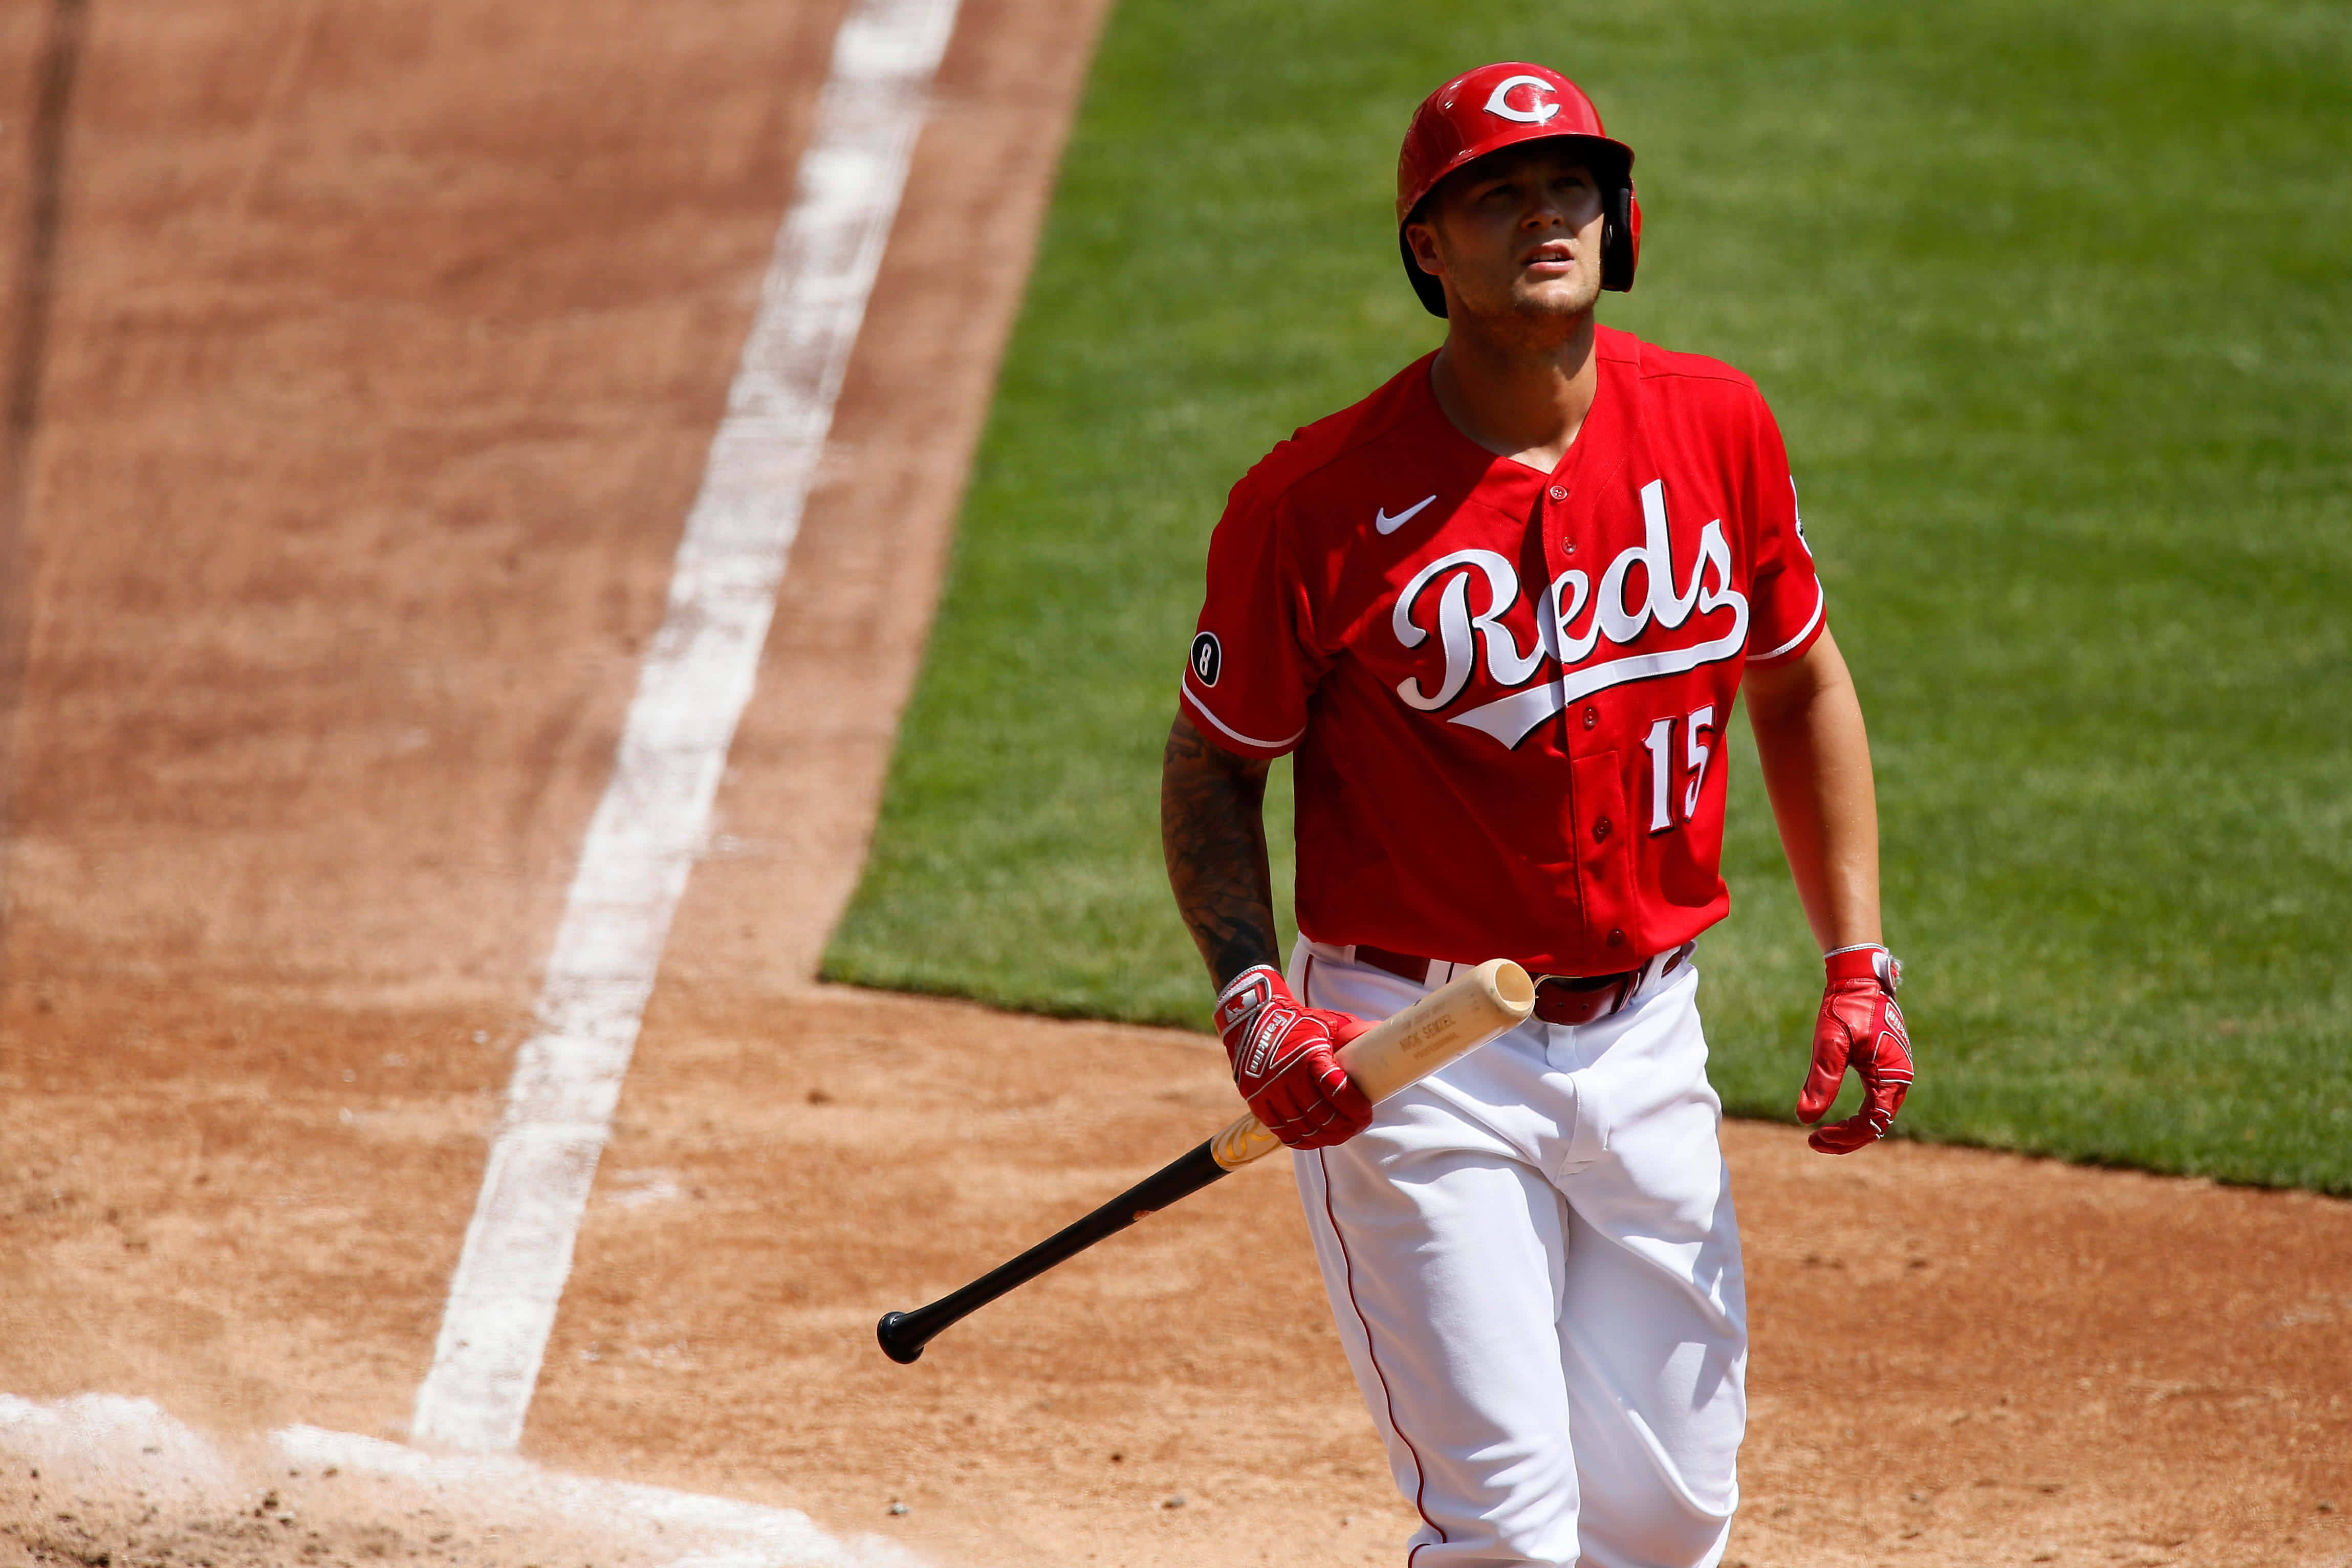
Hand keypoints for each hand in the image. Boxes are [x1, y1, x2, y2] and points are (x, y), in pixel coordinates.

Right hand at [1214, 966, 1373, 1149]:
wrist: (1253, 1019)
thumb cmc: (1301, 1022)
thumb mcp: (1329, 1022)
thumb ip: (1355, 1034)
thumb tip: (1392, 1039)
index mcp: (1309, 1053)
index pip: (1337, 1090)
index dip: (1355, 1108)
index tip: (1366, 1113)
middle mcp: (1286, 1074)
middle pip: (1322, 1116)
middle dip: (1345, 1127)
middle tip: (1357, 1126)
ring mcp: (1268, 1090)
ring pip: (1303, 1127)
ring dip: (1326, 1137)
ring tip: (1340, 1134)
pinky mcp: (1256, 1101)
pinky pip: (1282, 1131)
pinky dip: (1301, 1140)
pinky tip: (1315, 1138)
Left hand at [1797, 945, 1912, 1154]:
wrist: (1859, 977)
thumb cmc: (1847, 1007)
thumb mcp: (1830, 1044)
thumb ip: (1821, 1081)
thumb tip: (1804, 1119)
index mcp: (1893, 1076)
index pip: (1873, 1123)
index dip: (1845, 1137)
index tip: (1815, 1139)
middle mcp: (1900, 1078)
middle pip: (1878, 1123)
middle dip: (1848, 1138)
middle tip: (1816, 1143)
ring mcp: (1895, 1071)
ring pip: (1878, 1113)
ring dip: (1854, 1128)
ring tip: (1824, 1136)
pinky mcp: (1886, 1065)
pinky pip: (1876, 1099)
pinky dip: (1859, 1113)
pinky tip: (1837, 1116)